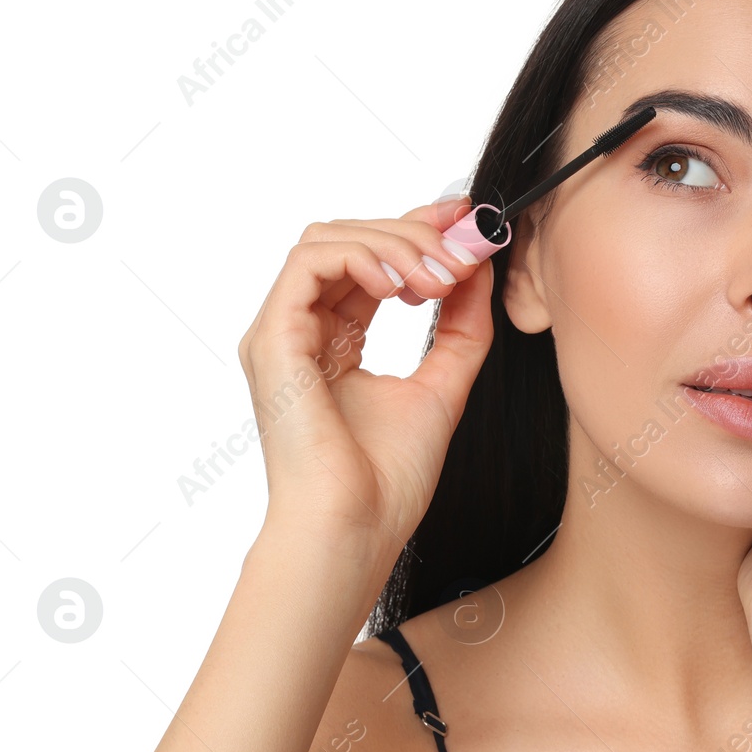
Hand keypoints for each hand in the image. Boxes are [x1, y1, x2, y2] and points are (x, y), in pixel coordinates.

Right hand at [236, 194, 493, 552]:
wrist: (353, 530)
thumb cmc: (385, 481)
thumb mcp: (443, 386)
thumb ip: (461, 327)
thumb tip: (479, 267)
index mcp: (334, 342)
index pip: (372, 261)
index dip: (419, 230)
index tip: (470, 221)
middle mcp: (301, 330)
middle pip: (350, 239)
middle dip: (415, 233)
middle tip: (466, 250)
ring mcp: (281, 333)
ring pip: (330, 239)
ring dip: (395, 244)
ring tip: (442, 278)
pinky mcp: (272, 338)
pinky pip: (310, 262)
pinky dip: (364, 257)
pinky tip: (406, 285)